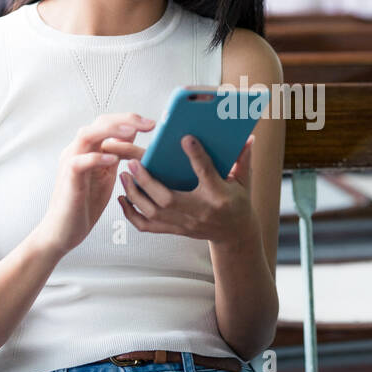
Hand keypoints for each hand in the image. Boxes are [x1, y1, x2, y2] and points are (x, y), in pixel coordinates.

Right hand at [38, 112, 154, 255]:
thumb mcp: (107, 174)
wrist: (64, 230)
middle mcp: (77, 151)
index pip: (107, 123)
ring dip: (110, 131)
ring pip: (87, 135)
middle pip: (99, 123)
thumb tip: (132, 136)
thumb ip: (116, 155)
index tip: (151, 124)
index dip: (129, 120)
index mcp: (88, 149)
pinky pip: (78, 162)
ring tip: (131, 132)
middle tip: (147, 124)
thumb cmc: (84, 203)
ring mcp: (70, 163)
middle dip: (125, 120)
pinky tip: (113, 159)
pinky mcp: (68, 180)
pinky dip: (96, 158)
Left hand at [117, 133, 256, 245]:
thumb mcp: (243, 181)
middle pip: (168, 199)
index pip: (206, 173)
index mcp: (219, 195)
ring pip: (153, 213)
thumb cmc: (237, 203)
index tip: (185, 138)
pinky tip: (123, 199)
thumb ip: (243, 159)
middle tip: (133, 162)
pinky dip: (131, 214)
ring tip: (125, 176)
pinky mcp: (176, 230)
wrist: (235, 234)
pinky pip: (148, 226)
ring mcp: (186, 224)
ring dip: (135, 194)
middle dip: (147, 180)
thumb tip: (248, 137)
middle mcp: (200, 211)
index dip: (196, 155)